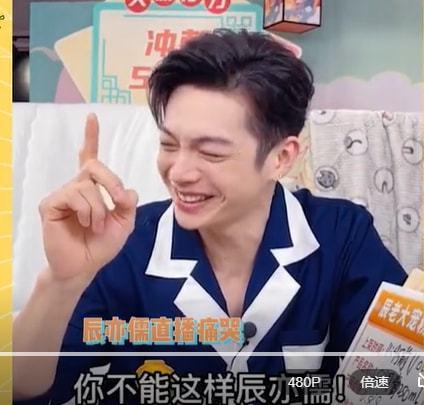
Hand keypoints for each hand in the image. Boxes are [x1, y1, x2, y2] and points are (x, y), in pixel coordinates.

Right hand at [39, 113, 137, 282]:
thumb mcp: (124, 223)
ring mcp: (63, 195)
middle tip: (119, 202)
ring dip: (100, 209)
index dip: (91, 137)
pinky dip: (87, 211)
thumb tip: (127, 189)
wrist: (85, 266)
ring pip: (87, 185)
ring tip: (96, 226)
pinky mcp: (51, 205)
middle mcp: (77, 187)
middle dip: (112, 182)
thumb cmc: (102, 244)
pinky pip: (74, 196)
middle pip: (94, 165)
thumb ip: (128, 204)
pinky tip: (85, 224)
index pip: (91, 158)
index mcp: (93, 188)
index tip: (92, 116)